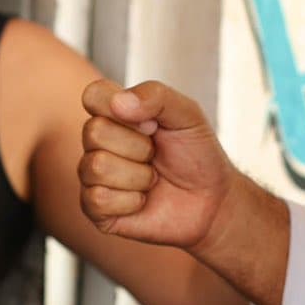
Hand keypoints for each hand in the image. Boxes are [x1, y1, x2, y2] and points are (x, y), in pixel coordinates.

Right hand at [78, 79, 239, 249]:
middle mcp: (98, 142)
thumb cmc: (197, 155)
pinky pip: (98, 199)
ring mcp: (94, 176)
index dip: (120, 108)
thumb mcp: (187, 114)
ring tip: (152, 178)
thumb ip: (155, 96)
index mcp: (115, 113)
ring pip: (97, 167)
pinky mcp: (96, 209)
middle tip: (155, 155)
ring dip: (138, 176)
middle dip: (138, 147)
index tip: (151, 124)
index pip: (93, 95)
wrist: (212, 200)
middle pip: (93, 131)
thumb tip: (118, 102)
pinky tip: (142, 200)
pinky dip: (131, 201)